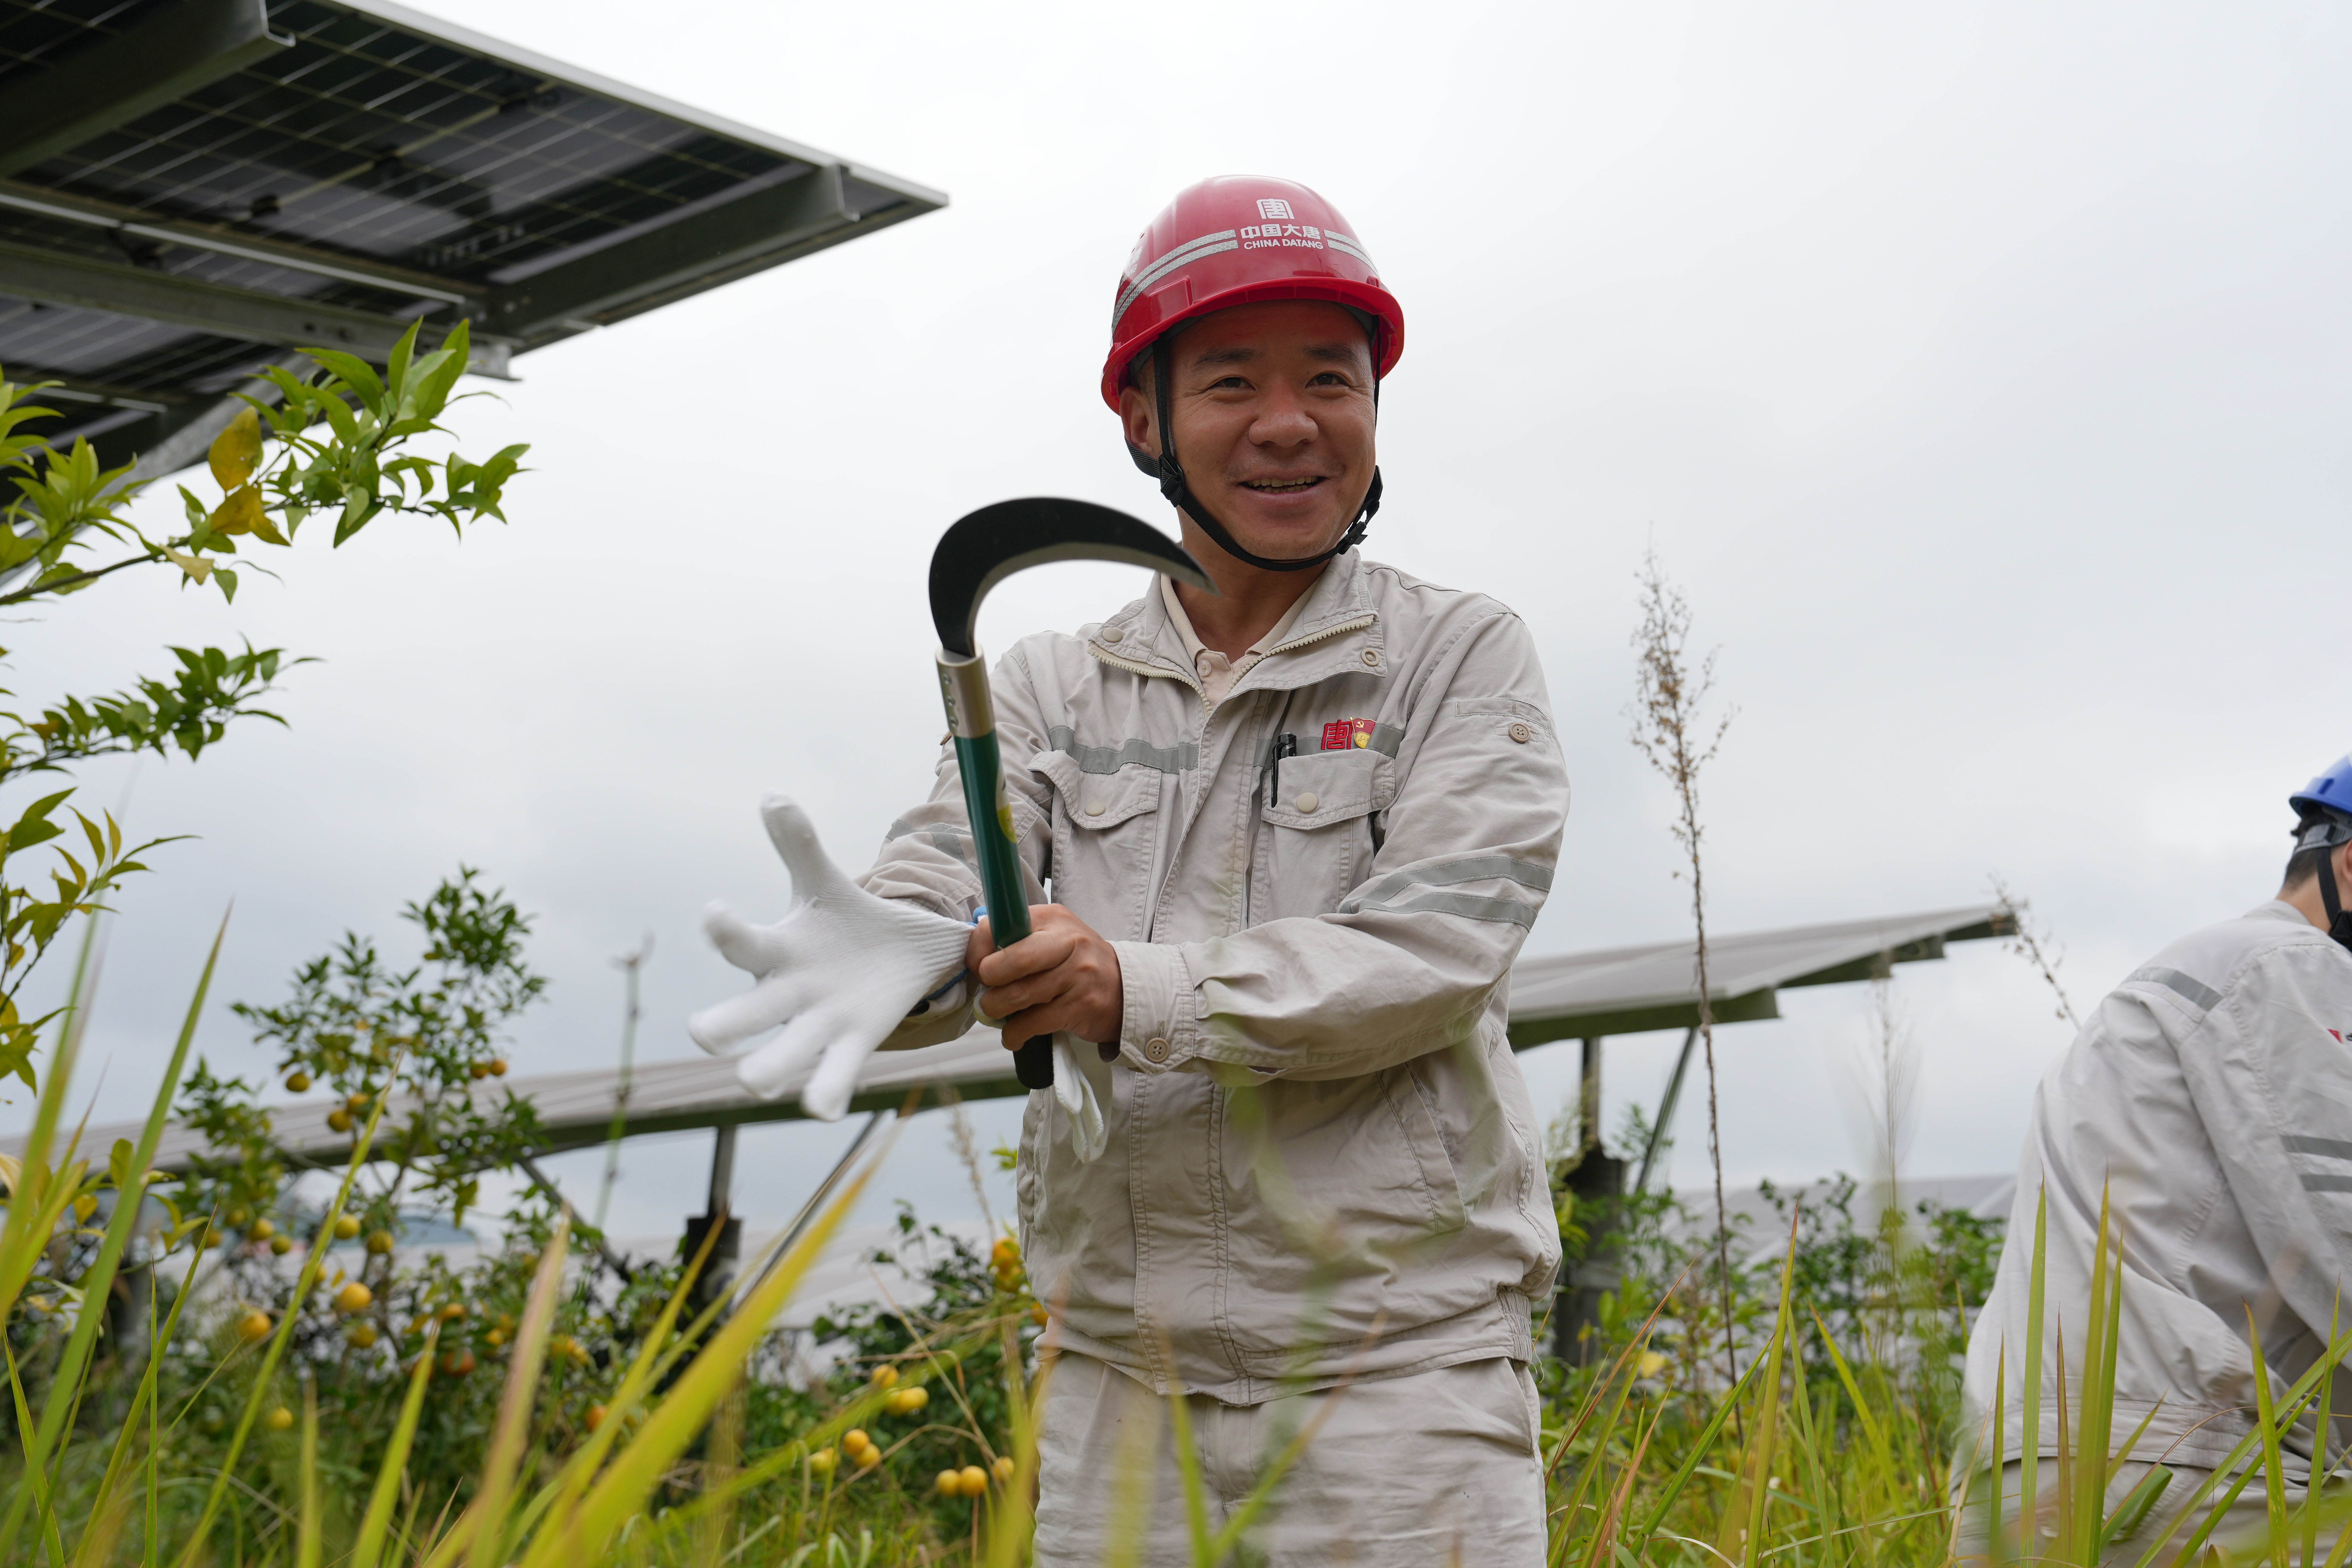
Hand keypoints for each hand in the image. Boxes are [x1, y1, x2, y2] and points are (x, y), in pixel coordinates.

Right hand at [688, 795, 973, 1119]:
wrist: (894, 956)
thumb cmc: (849, 921)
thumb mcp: (826, 881)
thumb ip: (800, 842)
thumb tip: (771, 795)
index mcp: (779, 950)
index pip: (740, 943)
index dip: (723, 929)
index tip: (715, 911)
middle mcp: (786, 995)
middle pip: (737, 1017)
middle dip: (717, 1028)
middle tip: (706, 1032)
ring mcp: (816, 1026)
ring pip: (776, 1059)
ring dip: (763, 1072)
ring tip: (754, 1079)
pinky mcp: (852, 1046)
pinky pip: (831, 1080)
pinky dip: (824, 1097)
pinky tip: (821, 1107)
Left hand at [970, 904, 1123, 1049]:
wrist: (1122, 987)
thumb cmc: (1073, 962)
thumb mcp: (1049, 937)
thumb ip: (1014, 941)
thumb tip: (974, 958)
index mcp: (1051, 917)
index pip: (1000, 927)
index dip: (978, 951)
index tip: (977, 968)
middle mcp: (1068, 941)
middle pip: (1014, 959)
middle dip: (989, 981)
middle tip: (987, 993)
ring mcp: (1078, 974)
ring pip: (1020, 994)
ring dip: (998, 1011)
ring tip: (998, 1013)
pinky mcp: (1082, 1005)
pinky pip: (1035, 1023)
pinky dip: (1015, 1033)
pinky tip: (1014, 1034)